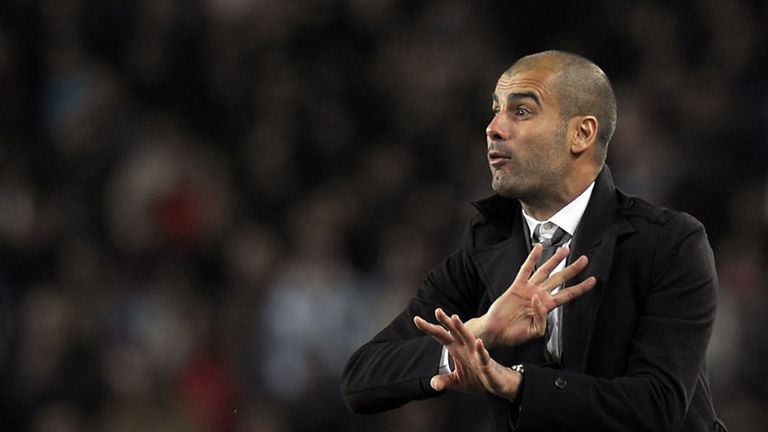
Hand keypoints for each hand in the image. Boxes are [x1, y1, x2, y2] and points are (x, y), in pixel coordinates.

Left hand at [414, 309, 521, 399]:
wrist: (497, 383)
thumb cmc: (477, 377)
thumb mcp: (457, 382)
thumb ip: (445, 380)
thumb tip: (433, 384)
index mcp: (456, 349)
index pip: (441, 336)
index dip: (429, 328)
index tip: (416, 319)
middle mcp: (465, 348)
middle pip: (454, 332)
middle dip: (446, 321)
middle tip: (437, 311)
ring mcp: (476, 354)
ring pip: (468, 338)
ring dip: (461, 328)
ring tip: (455, 318)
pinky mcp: (486, 363)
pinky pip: (483, 355)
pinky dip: (480, 349)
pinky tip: (478, 343)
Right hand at [468, 244, 595, 348]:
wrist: (497, 331)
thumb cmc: (514, 334)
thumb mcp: (534, 332)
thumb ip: (541, 317)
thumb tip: (539, 299)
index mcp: (546, 307)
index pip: (568, 294)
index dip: (581, 288)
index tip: (592, 280)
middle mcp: (539, 295)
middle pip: (560, 279)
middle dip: (573, 269)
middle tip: (584, 260)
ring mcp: (529, 289)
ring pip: (545, 270)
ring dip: (555, 260)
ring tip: (565, 250)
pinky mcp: (517, 286)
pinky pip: (526, 269)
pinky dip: (532, 258)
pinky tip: (538, 249)